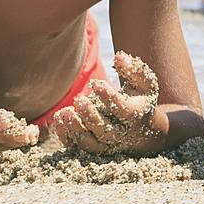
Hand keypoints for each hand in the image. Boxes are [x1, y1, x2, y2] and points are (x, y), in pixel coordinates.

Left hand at [50, 52, 168, 155]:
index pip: (123, 110)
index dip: (109, 97)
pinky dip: (66, 136)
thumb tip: (119, 56)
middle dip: (91, 116)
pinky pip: (77, 146)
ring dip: (76, 129)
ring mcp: (106, 143)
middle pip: (105, 130)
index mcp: (135, 116)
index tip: (96, 84)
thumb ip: (134, 70)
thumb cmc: (139, 100)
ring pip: (90, 143)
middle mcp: (121, 133)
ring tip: (64, 112)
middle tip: (79, 100)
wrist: (142, 130)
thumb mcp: (144, 84)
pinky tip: (58, 120)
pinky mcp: (93, 147)